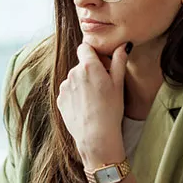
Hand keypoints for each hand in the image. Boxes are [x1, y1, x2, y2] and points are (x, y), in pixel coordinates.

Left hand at [57, 42, 129, 164]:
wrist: (96, 136)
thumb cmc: (110, 110)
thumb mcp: (118, 84)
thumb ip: (119, 61)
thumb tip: (122, 45)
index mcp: (88, 66)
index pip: (85, 47)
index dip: (94, 53)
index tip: (102, 64)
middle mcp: (73, 73)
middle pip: (81, 65)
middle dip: (90, 71)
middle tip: (102, 87)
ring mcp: (64, 87)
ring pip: (74, 79)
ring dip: (82, 84)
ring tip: (94, 100)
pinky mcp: (60, 99)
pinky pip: (69, 92)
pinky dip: (76, 96)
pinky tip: (86, 107)